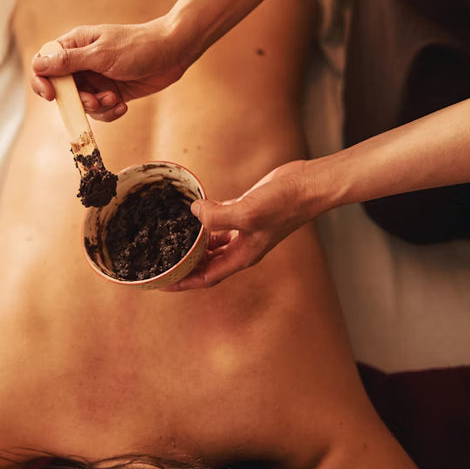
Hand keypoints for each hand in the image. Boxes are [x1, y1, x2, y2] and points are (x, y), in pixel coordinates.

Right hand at [31, 17, 187, 120]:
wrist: (172, 53)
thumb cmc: (137, 46)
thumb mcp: (100, 54)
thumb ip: (69, 61)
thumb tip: (38, 64)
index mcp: (75, 45)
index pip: (45, 64)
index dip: (43, 81)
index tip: (52, 95)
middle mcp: (83, 62)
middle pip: (63, 89)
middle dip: (78, 100)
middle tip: (95, 100)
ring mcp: (98, 78)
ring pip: (82, 103)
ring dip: (97, 107)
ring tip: (115, 98)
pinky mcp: (112, 92)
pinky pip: (100, 110)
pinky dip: (110, 111)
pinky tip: (123, 105)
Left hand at [169, 161, 315, 289]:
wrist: (308, 185)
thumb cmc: (285, 204)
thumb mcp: (248, 213)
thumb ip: (217, 216)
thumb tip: (194, 212)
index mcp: (243, 256)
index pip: (207, 277)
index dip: (184, 282)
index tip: (163, 282)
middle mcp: (242, 246)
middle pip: (207, 263)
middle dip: (185, 264)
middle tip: (161, 260)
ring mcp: (245, 229)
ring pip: (212, 242)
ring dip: (194, 242)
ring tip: (171, 238)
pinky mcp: (246, 210)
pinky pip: (220, 219)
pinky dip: (205, 218)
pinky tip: (192, 211)